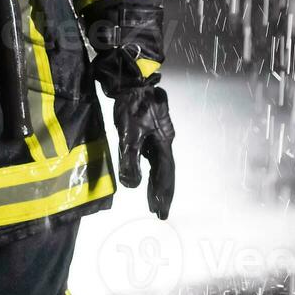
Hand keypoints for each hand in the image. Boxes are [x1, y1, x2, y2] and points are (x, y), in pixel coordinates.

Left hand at [113, 84, 174, 218]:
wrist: (131, 81)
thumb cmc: (131, 106)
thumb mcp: (129, 134)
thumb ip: (130, 160)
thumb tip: (132, 185)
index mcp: (163, 143)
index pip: (165, 174)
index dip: (163, 193)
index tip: (161, 212)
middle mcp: (164, 141)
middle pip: (166, 172)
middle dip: (163, 193)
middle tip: (159, 213)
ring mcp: (158, 135)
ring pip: (159, 164)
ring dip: (156, 183)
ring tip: (152, 201)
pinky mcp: (149, 130)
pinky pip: (153, 156)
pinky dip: (150, 169)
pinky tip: (145, 175)